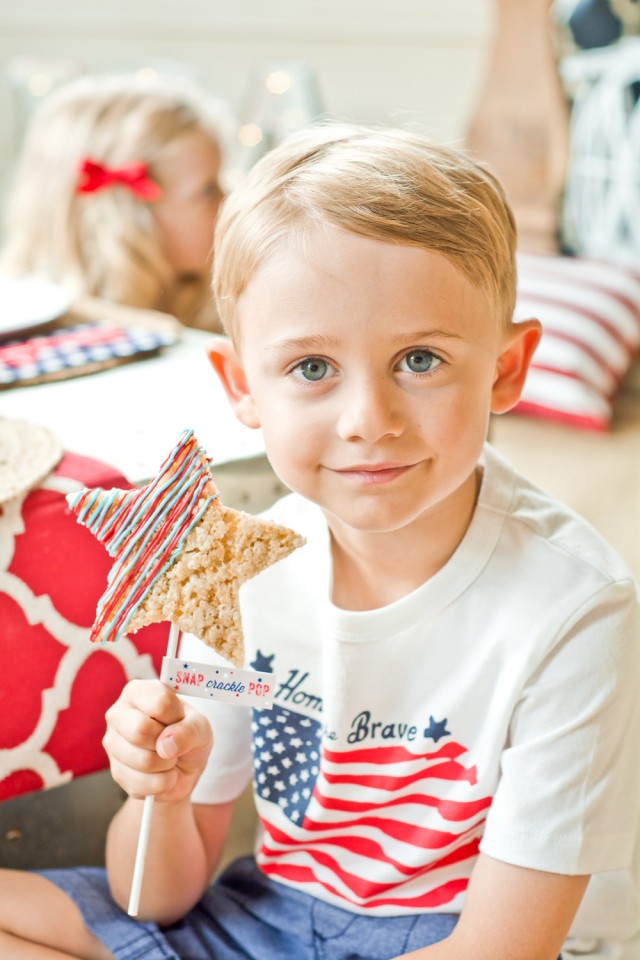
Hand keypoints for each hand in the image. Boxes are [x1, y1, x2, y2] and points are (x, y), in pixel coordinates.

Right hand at [102, 679, 212, 803]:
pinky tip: (161, 774)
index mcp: (138, 692)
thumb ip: (189, 730)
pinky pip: (141, 784)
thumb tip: (165, 746)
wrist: (183, 766)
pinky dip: (161, 783)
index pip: (160, 702)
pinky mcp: (115, 772)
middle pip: (141, 730)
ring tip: (169, 759)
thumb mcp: (200, 726)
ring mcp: (112, 743)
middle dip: (168, 743)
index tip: (179, 720)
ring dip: (167, 766)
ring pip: (142, 760)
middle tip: (173, 743)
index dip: (177, 717)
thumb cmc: (188, 735)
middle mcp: (118, 714)